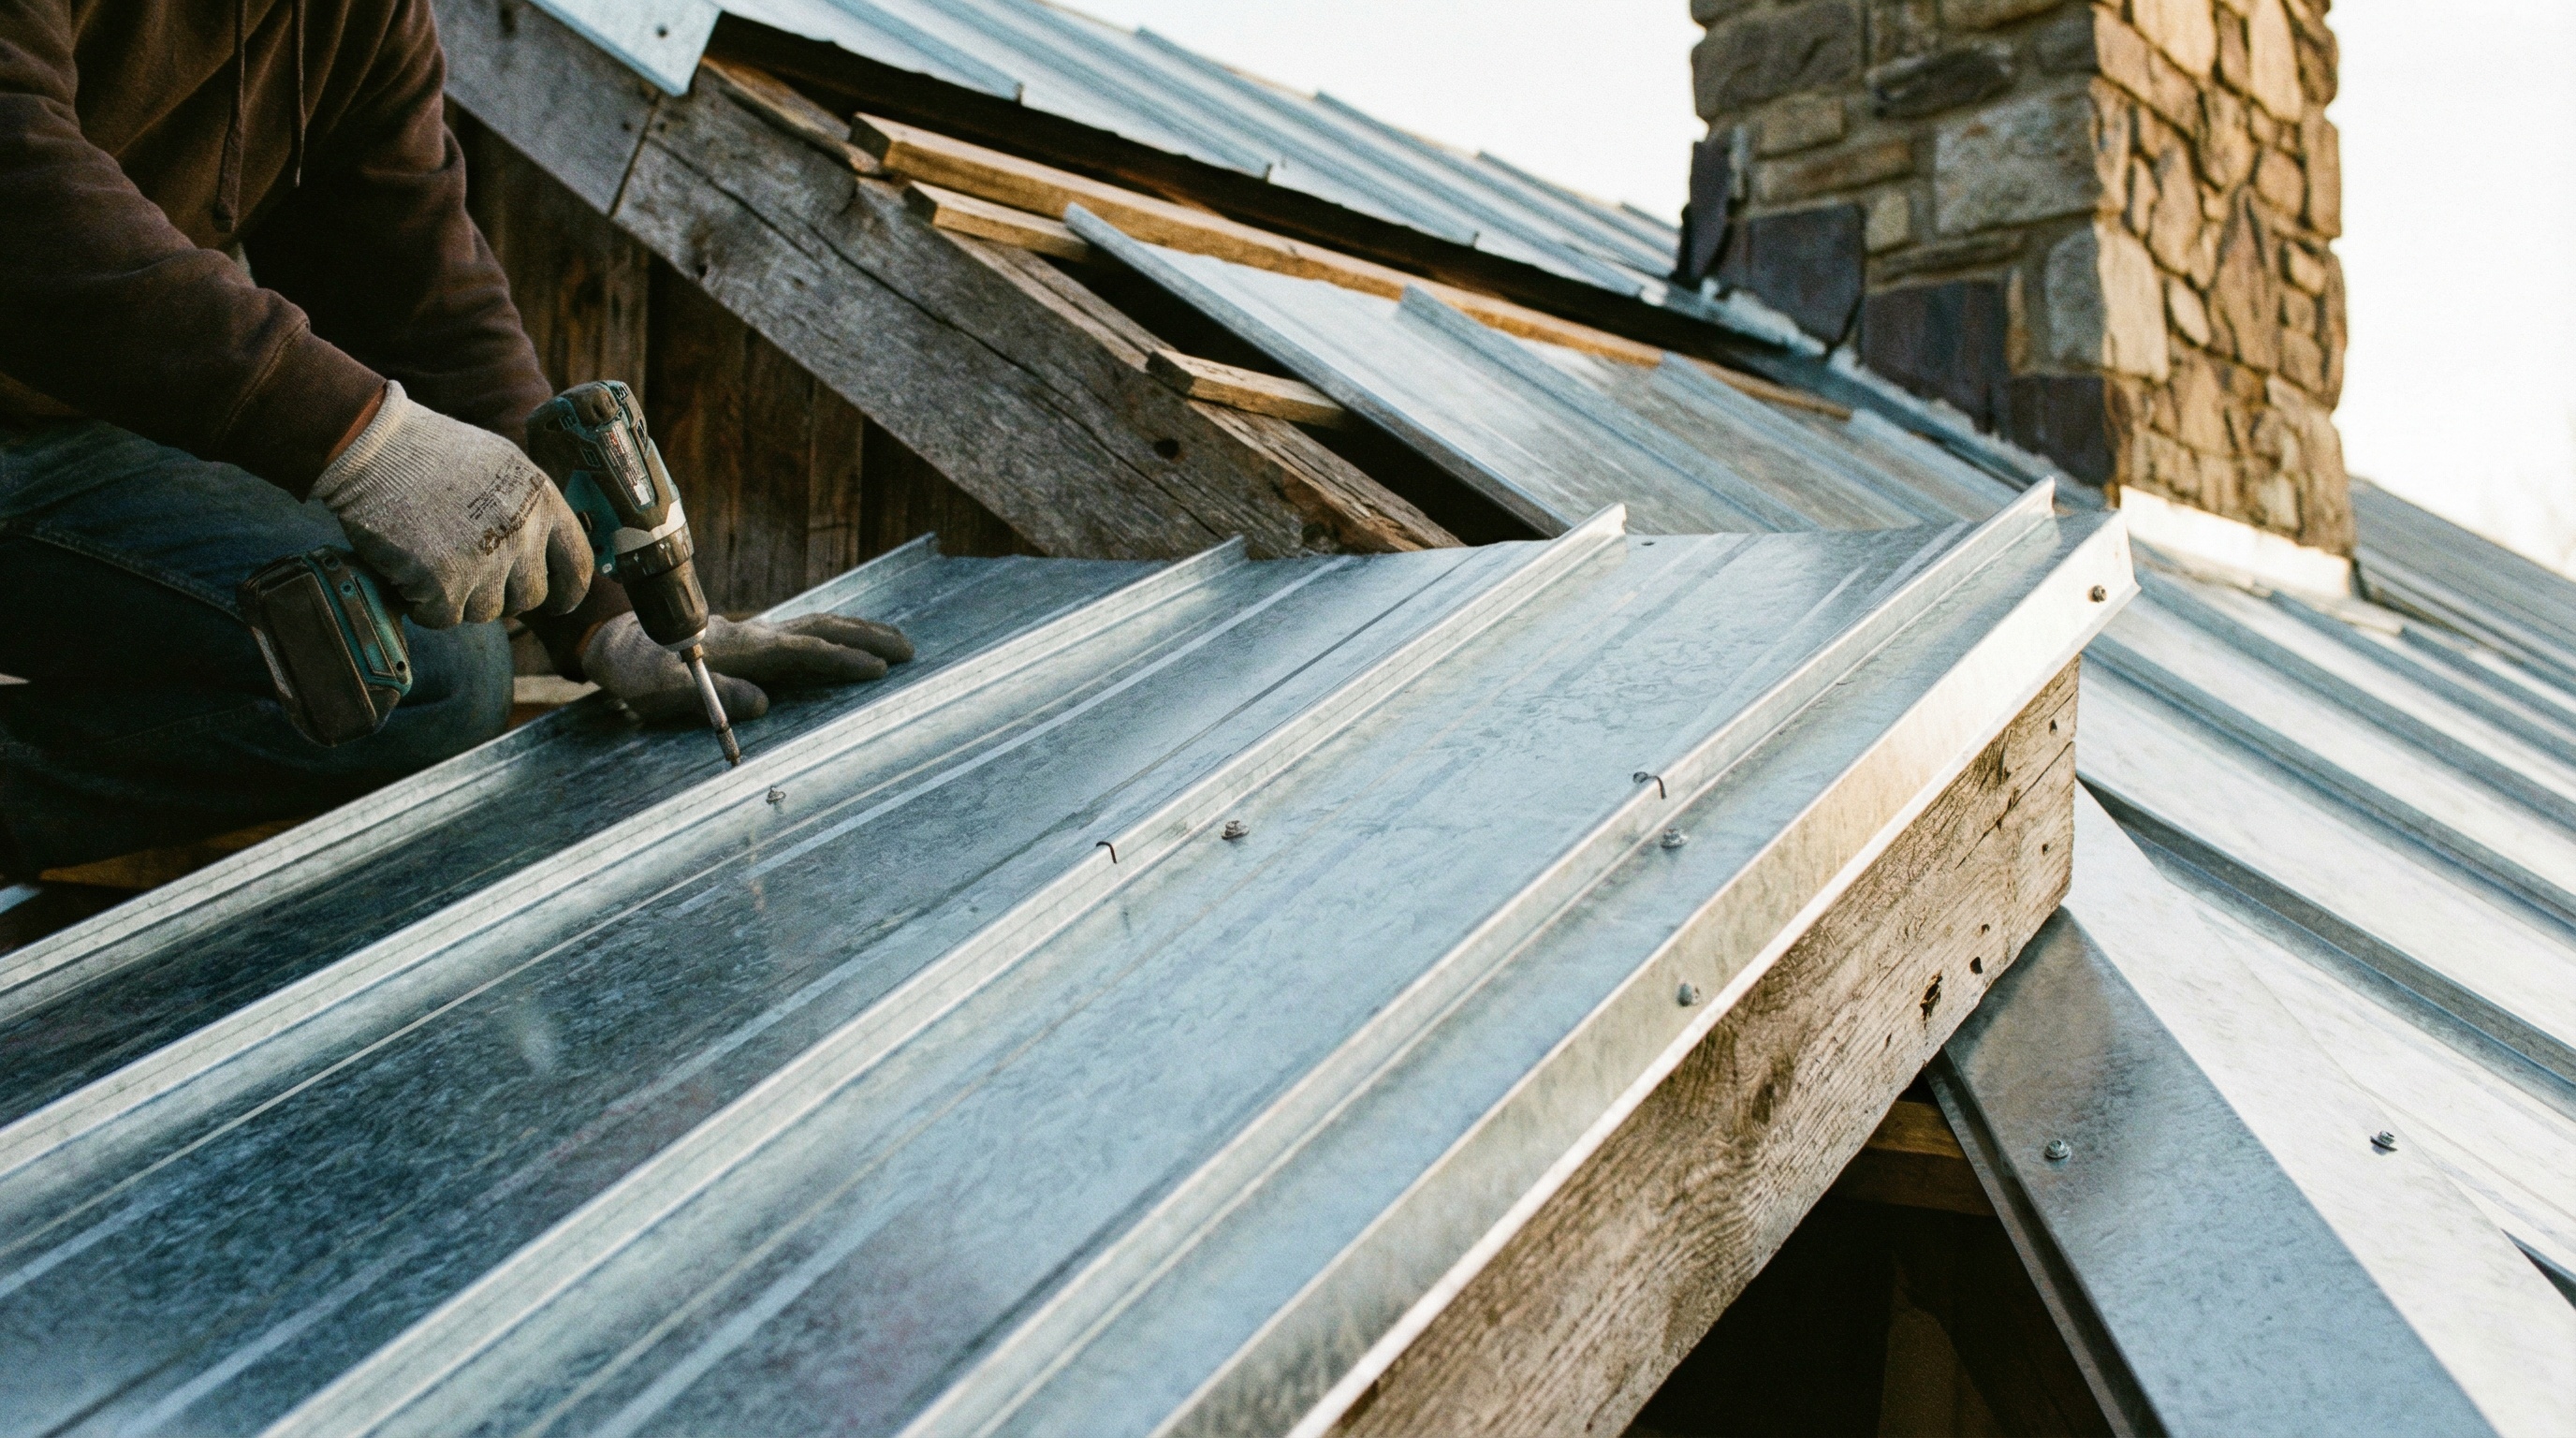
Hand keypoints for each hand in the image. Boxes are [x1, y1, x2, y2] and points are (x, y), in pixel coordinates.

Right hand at [312, 380, 592, 627]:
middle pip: (529, 597)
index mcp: (542, 501)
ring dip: (458, 597)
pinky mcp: (446, 583)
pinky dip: (423, 605)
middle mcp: (522, 533)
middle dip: (501, 594)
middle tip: (468, 575)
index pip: (577, 564)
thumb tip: (543, 549)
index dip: (568, 591)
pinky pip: (444, 617)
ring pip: (485, 611)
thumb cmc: (429, 451)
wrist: (374, 446)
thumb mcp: (501, 465)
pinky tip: (409, 574)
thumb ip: (527, 508)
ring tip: (431, 559)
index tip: (559, 604)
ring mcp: (486, 560)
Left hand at [581, 611, 914, 722]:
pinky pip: (806, 629)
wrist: (617, 641)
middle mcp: (756, 634)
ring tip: (897, 642)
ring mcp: (757, 632)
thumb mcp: (664, 693)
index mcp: (741, 649)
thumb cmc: (638, 673)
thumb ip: (714, 695)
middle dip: (868, 638)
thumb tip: (764, 705)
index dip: (840, 661)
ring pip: (818, 623)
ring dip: (860, 630)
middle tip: (909, 651)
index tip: (877, 670)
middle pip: (822, 629)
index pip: (803, 652)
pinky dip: (838, 630)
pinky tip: (850, 638)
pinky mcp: (753, 636)